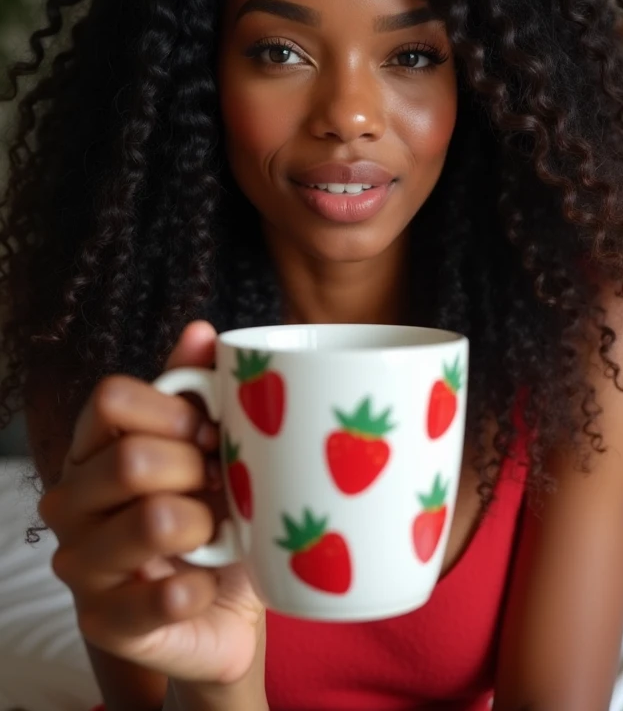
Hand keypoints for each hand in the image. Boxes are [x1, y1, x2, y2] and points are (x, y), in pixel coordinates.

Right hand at [39, 320, 265, 685]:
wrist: (219, 612)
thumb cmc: (210, 516)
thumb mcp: (210, 448)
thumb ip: (199, 388)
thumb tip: (201, 330)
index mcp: (94, 447)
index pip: (111, 399)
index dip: (173, 410)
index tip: (212, 431)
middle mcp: (72, 501)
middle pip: (132, 459)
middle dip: (197, 472)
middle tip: (221, 488)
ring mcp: (81, 565)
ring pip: (151, 520)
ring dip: (204, 525)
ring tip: (216, 534)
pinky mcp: (105, 622)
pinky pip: (163, 596)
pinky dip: (202, 585)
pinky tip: (206, 581)